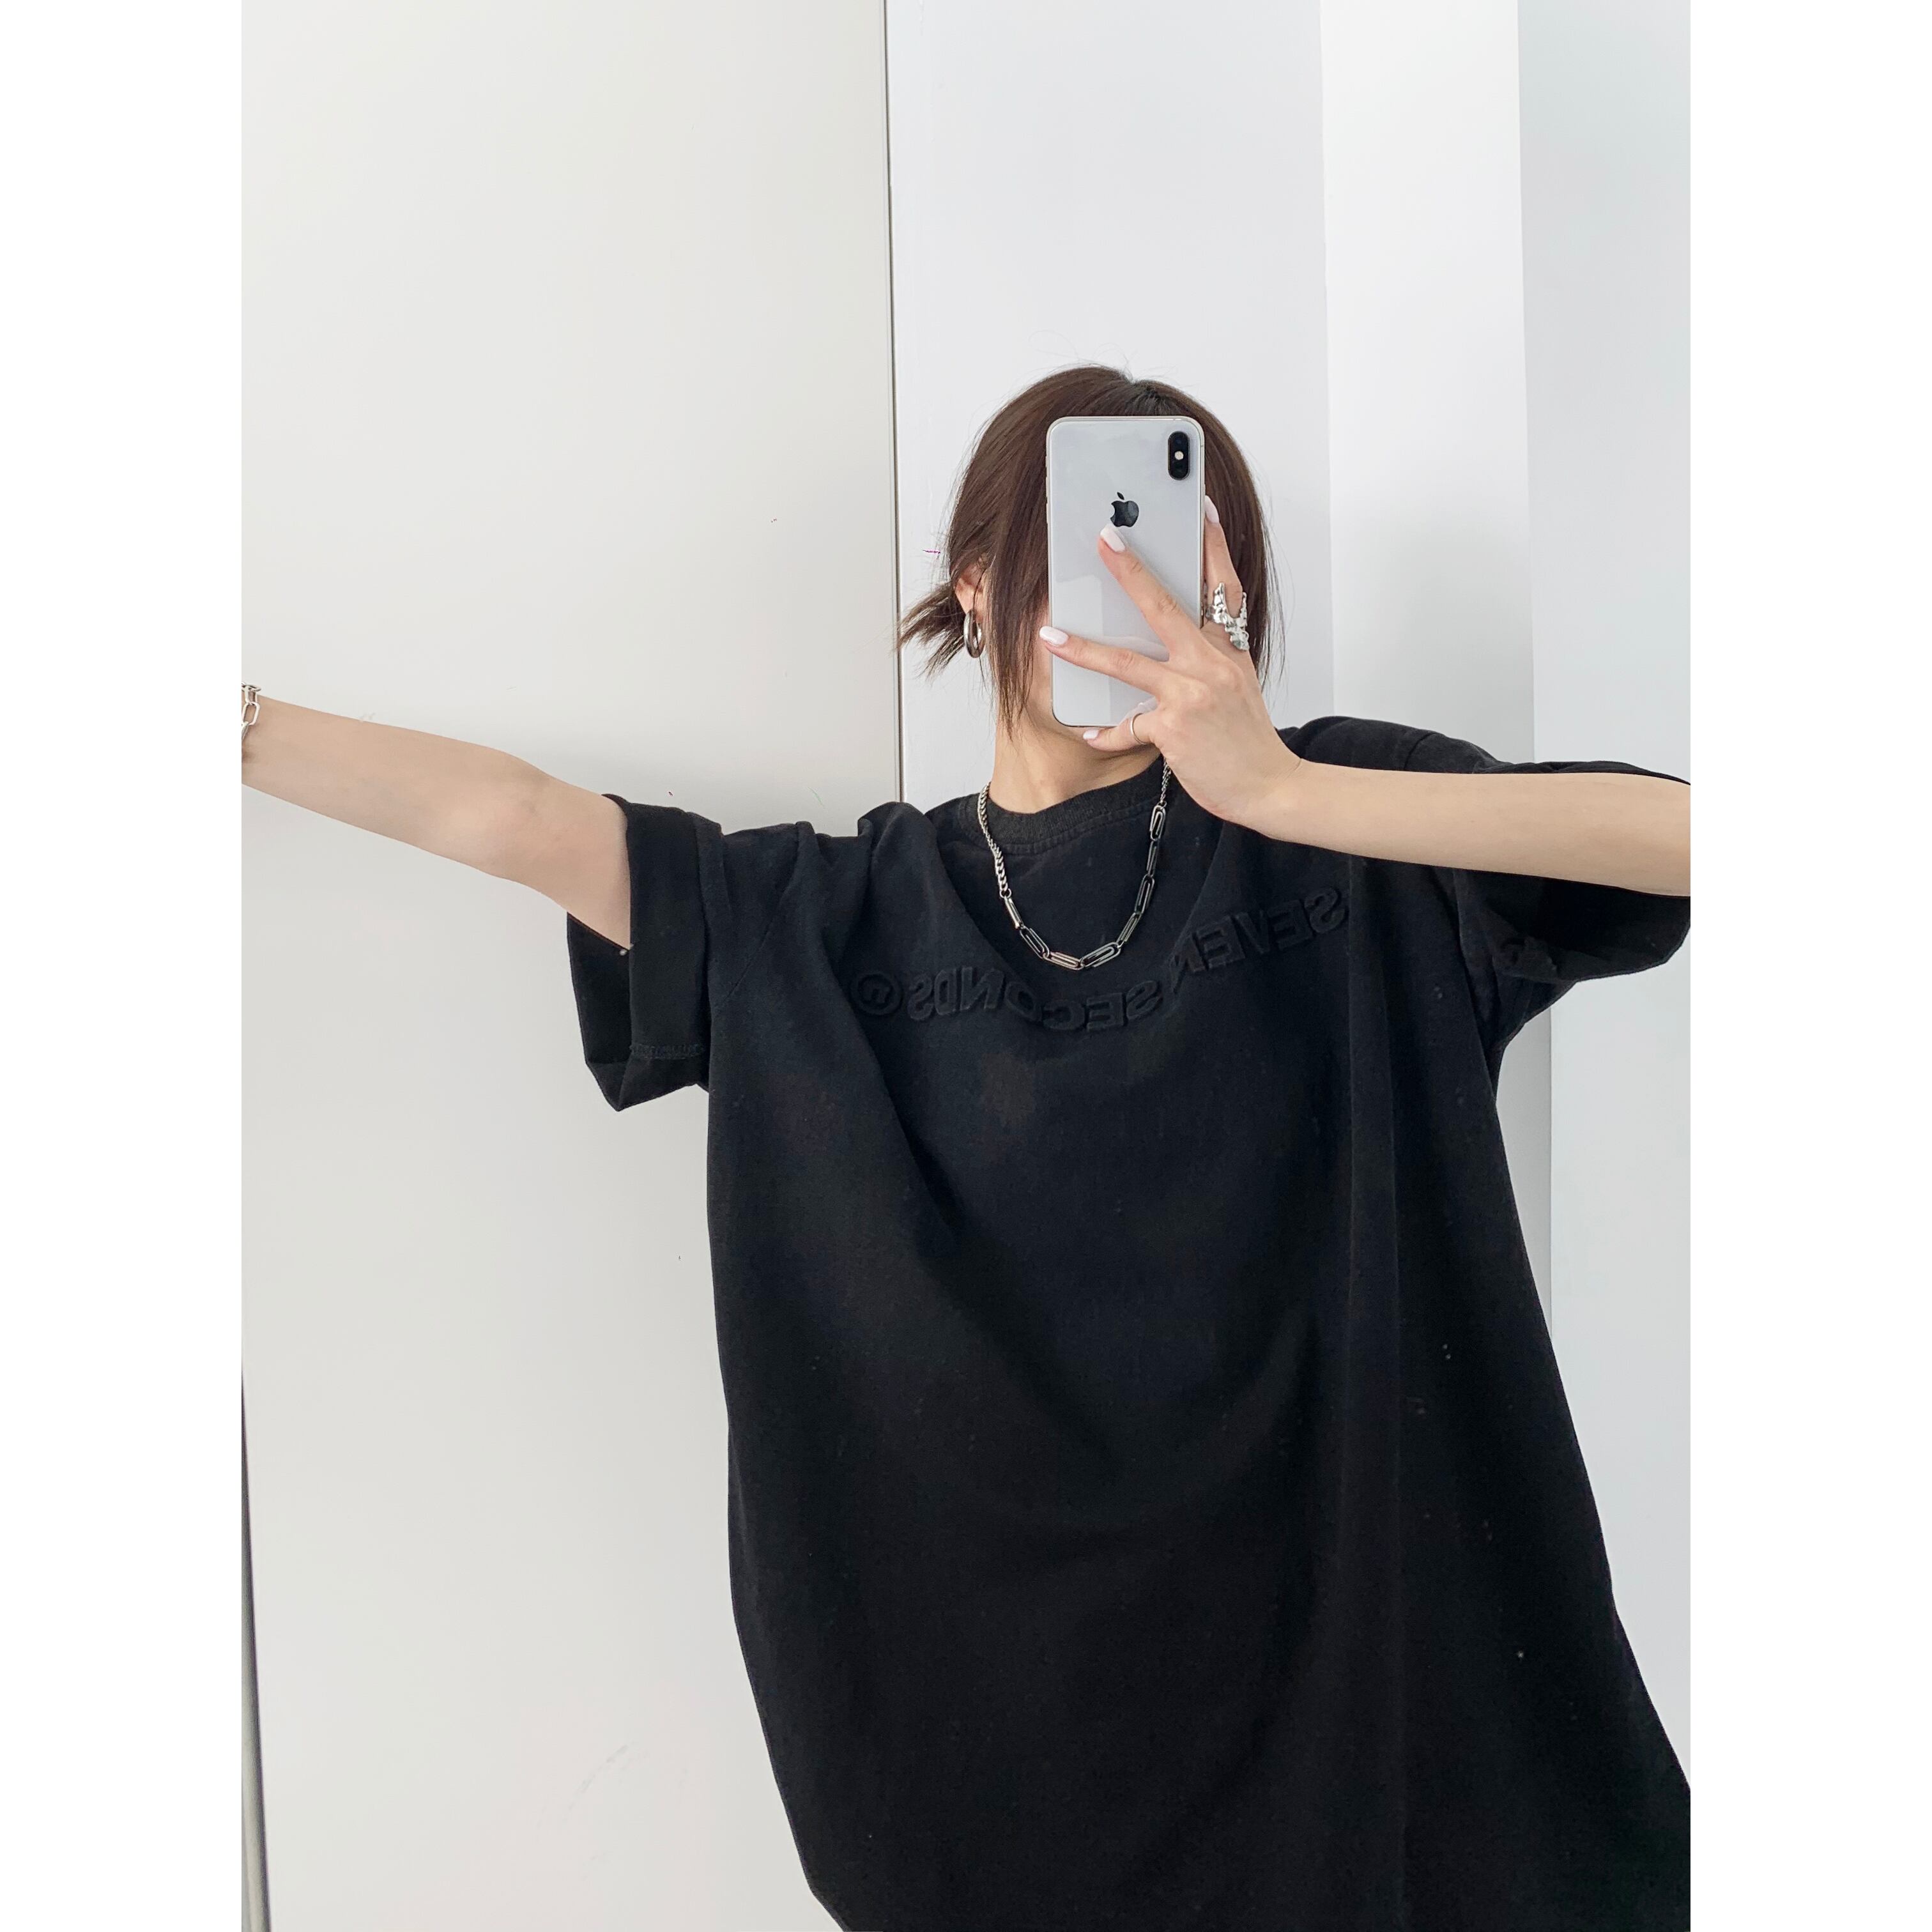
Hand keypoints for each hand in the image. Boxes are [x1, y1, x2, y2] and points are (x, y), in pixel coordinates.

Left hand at [1039, 506, 1302, 829]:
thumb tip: (1178, 637)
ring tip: (1049, 634)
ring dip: (1083, 648)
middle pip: (1165, 607)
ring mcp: (1192, 695)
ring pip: (1128, 663)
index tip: (1201, 507)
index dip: (1212, 545)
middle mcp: (1211, 665)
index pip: (1223, 587)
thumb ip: (1211, 659)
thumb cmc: (1248, 740)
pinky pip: (1127, 726)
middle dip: (1131, 571)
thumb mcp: (1239, 687)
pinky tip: (1089, 732)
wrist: (1270, 787)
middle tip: (1105, 539)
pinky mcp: (1174, 729)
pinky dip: (1106, 732)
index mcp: (1229, 651)